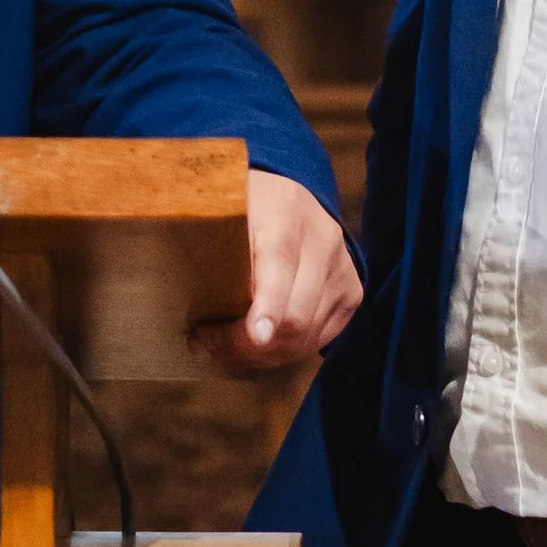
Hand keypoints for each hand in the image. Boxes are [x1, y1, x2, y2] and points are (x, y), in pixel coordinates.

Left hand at [197, 169, 363, 369]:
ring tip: (223, 350)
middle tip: (204, 345)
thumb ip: (216, 246)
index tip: (255, 335)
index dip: (269, 305)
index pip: (280, 263)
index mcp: (285, 210)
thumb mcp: (224, 208)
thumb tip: (195, 302)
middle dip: (246, 345)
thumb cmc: (245, 201)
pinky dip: (285, 351)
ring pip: (307, 335)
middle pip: (295, 314)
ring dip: (262, 355)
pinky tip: (256, 348)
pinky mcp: (351, 291)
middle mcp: (323, 239)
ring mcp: (342, 267)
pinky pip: (319, 338)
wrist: (289, 191)